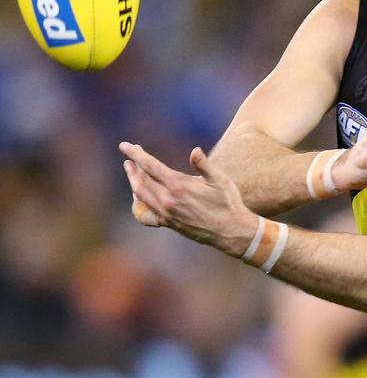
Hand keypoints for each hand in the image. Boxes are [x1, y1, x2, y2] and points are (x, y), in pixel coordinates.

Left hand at [119, 142, 257, 255]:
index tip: (125, 145)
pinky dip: (139, 203)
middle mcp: (168, 200)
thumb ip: (204, 165)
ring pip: (141, 195)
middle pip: (142, 179)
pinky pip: (146, 213)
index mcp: (179, 186)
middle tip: (131, 156)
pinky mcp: (169, 223)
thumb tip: (195, 151)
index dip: (136, 154)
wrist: (230, 231)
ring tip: (131, 171)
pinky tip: (140, 197)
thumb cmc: (228, 203)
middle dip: (134, 165)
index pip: (150, 166)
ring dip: (134, 181)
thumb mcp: (220, 180)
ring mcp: (167, 213)